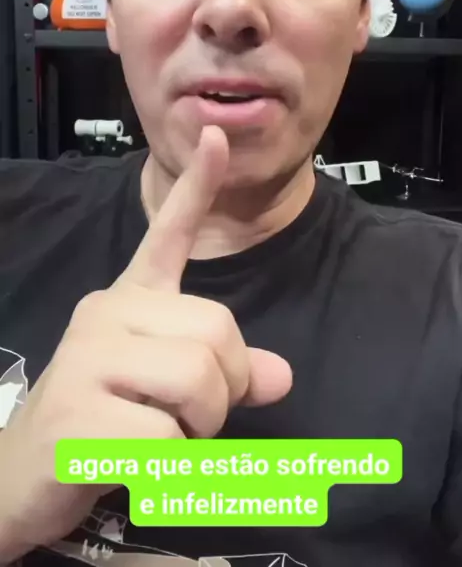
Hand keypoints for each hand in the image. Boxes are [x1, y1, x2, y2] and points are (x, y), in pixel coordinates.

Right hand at [0, 126, 291, 560]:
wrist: (21, 479)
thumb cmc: (103, 423)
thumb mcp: (168, 392)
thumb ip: (222, 372)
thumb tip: (281, 377)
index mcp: (130, 300)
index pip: (168, 234)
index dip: (198, 186)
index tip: (218, 137)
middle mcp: (107, 313)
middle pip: (218, 332)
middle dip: (224, 390)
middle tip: (189, 419)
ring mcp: (86, 359)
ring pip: (199, 383)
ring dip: (199, 431)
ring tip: (159, 440)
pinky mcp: (76, 415)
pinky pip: (167, 440)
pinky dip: (169, 469)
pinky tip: (129, 468)